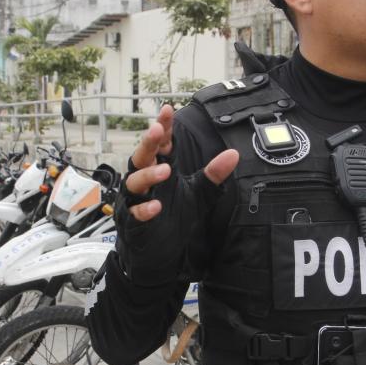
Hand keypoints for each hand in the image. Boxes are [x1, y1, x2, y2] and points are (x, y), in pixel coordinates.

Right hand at [116, 105, 238, 281]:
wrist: (159, 254)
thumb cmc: (172, 217)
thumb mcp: (199, 194)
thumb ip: (214, 174)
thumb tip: (234, 154)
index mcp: (160, 169)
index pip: (161, 145)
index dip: (164, 128)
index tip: (168, 110)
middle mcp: (145, 181)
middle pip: (142, 156)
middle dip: (148, 143)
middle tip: (156, 130)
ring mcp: (134, 200)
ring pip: (134, 181)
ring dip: (148, 175)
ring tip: (165, 171)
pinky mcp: (131, 221)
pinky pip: (134, 212)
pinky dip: (144, 209)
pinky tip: (156, 206)